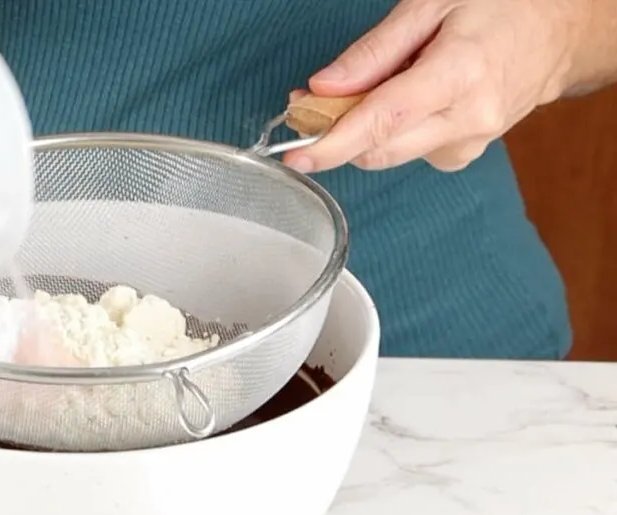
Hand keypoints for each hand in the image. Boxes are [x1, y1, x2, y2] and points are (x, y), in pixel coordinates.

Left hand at [282, 0, 587, 173]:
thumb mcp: (431, 6)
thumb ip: (373, 52)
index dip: (333, 144)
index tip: (297, 157)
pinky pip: (408, 151)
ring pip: (389, 153)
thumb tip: (323, 87)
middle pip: (378, 148)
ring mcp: (469, 142)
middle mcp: (468, 119)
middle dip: (334, 132)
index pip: (383, 122)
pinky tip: (401, 102)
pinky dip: (388, 132)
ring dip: (360, 130)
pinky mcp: (463, 154)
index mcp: (460, 74)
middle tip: (310, 102)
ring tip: (364, 89)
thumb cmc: (502, 7)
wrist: (559, 32)